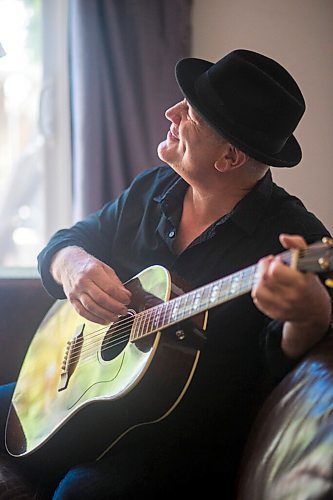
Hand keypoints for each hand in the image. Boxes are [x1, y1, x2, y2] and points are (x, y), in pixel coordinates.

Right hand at [50, 246, 131, 323]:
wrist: (68, 264)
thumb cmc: (88, 266)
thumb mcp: (104, 268)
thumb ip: (115, 282)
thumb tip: (125, 295)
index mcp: (93, 271)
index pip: (109, 287)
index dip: (120, 296)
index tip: (127, 300)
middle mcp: (82, 281)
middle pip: (101, 299)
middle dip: (115, 307)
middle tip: (123, 311)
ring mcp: (76, 292)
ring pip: (91, 307)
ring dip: (105, 315)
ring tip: (116, 317)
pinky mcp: (71, 300)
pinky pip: (83, 312)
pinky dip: (94, 319)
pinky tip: (104, 320)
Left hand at [252, 234, 331, 357]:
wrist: (315, 311)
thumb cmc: (310, 285)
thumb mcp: (309, 263)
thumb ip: (298, 245)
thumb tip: (284, 238)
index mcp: (300, 283)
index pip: (275, 271)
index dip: (274, 262)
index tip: (280, 261)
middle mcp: (290, 297)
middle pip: (265, 278)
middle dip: (265, 267)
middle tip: (271, 266)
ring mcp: (281, 307)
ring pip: (258, 289)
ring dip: (260, 279)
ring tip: (268, 276)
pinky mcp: (273, 313)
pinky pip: (257, 300)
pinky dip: (259, 290)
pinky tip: (267, 287)